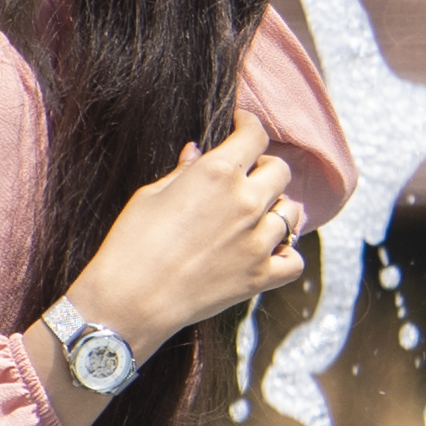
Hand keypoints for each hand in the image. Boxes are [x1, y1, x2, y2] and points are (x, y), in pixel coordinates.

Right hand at [65, 119, 307, 345]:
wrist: (130, 299)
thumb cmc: (131, 243)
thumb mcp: (151, 195)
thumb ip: (184, 171)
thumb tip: (198, 152)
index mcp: (218, 173)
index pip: (254, 135)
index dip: (249, 125)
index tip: (242, 126)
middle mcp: (247, 202)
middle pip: (280, 171)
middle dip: (264, 167)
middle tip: (247, 174)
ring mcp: (258, 241)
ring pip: (292, 213)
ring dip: (278, 208)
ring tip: (259, 214)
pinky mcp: (261, 276)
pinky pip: (295, 260)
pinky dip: (287, 254)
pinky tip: (270, 251)